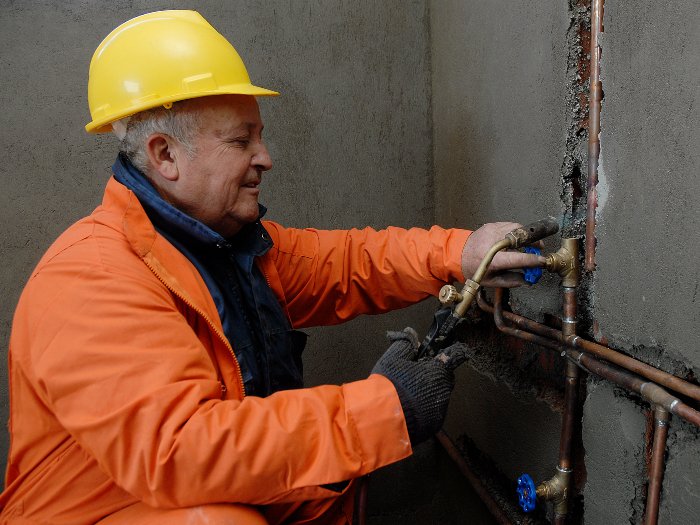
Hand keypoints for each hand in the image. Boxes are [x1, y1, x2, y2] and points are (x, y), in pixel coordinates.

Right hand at [371, 328, 471, 445]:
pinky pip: (432, 413)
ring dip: (428, 394)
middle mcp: (445, 390)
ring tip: (408, 397)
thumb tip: (411, 334)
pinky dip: (424, 410)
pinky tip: (409, 410)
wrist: (384, 419)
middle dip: (433, 376)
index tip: (443, 355)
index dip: (447, 355)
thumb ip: (406, 343)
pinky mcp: (434, 426)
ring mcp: (441, 410)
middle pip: (444, 378)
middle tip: (414, 378)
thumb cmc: (390, 384)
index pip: (453, 357)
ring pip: (439, 397)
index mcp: (438, 371)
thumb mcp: (393, 358)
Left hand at [461, 222, 545, 286]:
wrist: (456, 254)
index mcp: (494, 259)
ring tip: (532, 242)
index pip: (518, 258)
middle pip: (520, 238)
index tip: (542, 261)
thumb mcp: (491, 281)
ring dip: (526, 235)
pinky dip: (516, 231)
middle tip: (540, 247)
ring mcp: (492, 231)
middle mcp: (494, 242)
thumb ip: (511, 281)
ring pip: (516, 228)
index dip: (533, 260)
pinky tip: (519, 238)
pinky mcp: (491, 225)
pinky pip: (509, 225)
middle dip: (533, 242)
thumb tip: (528, 280)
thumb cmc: (473, 270)